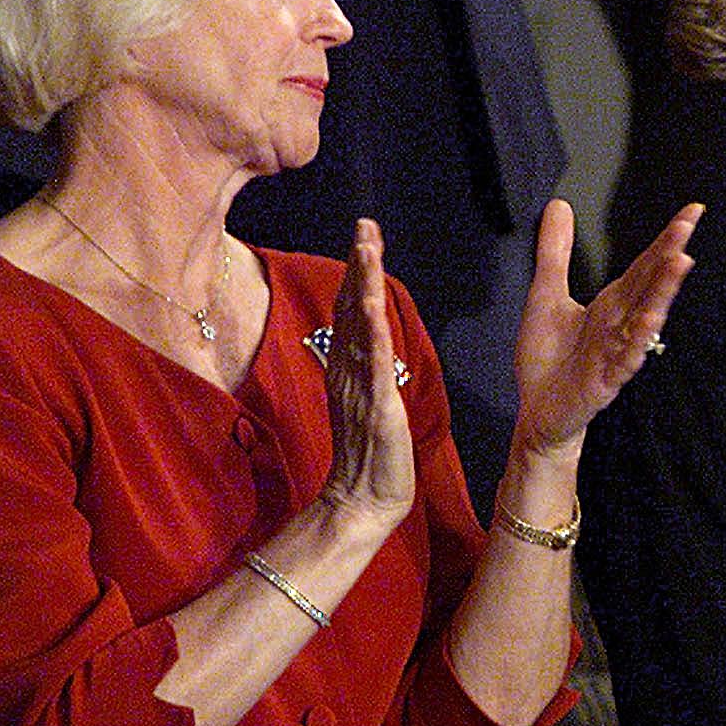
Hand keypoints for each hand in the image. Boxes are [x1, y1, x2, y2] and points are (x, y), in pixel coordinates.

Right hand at [317, 219, 416, 531]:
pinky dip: (374, 334)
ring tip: (367, 249)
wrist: (362, 502)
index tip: (364, 231)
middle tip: (364, 224)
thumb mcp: (367, 396)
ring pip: (360, 327)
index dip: (358, 269)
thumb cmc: (370, 453)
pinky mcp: (376, 409)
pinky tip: (376, 307)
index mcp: (349, 366)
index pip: (353, 308)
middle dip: (359, 264)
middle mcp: (349, 370)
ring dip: (365, 286)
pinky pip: (374, 366)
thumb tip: (368, 327)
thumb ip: (365, 362)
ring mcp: (360, 387)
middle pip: (352, 307)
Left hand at [511, 200, 700, 460]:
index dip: (666, 238)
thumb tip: (559, 204)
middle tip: (688, 225)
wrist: (536, 412)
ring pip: (646, 318)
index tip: (691, 211)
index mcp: (611, 303)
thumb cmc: (547, 358)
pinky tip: (648, 319)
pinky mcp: (606, 381)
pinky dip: (639, 340)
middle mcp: (621, 324)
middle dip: (669, 254)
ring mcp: (617, 352)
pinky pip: (626, 358)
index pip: (644, 265)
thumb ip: (555, 250)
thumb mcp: (545, 294)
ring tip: (679, 262)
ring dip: (663, 292)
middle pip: (650, 285)